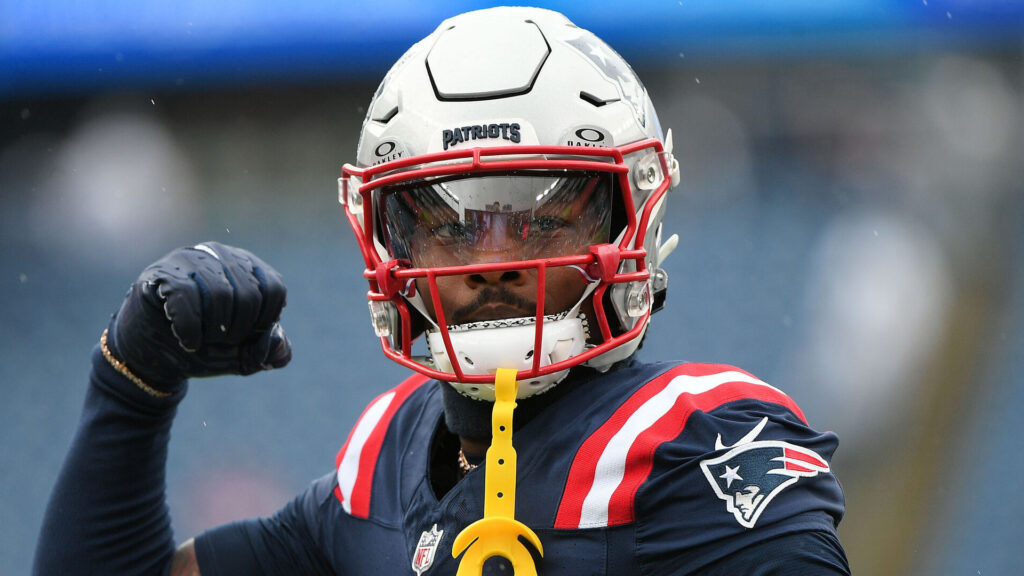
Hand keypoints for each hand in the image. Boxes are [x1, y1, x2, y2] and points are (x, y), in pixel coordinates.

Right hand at [107, 242, 291, 389]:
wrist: (150, 357)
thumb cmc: (201, 348)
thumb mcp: (239, 356)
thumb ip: (265, 351)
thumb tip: (281, 350)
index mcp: (246, 268)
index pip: (274, 289)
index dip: (264, 322)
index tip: (245, 338)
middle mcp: (220, 255)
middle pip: (250, 295)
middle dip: (238, 331)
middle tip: (219, 341)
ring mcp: (189, 260)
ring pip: (220, 296)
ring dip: (213, 331)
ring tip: (202, 340)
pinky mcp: (161, 273)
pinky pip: (186, 298)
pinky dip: (191, 329)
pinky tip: (187, 340)